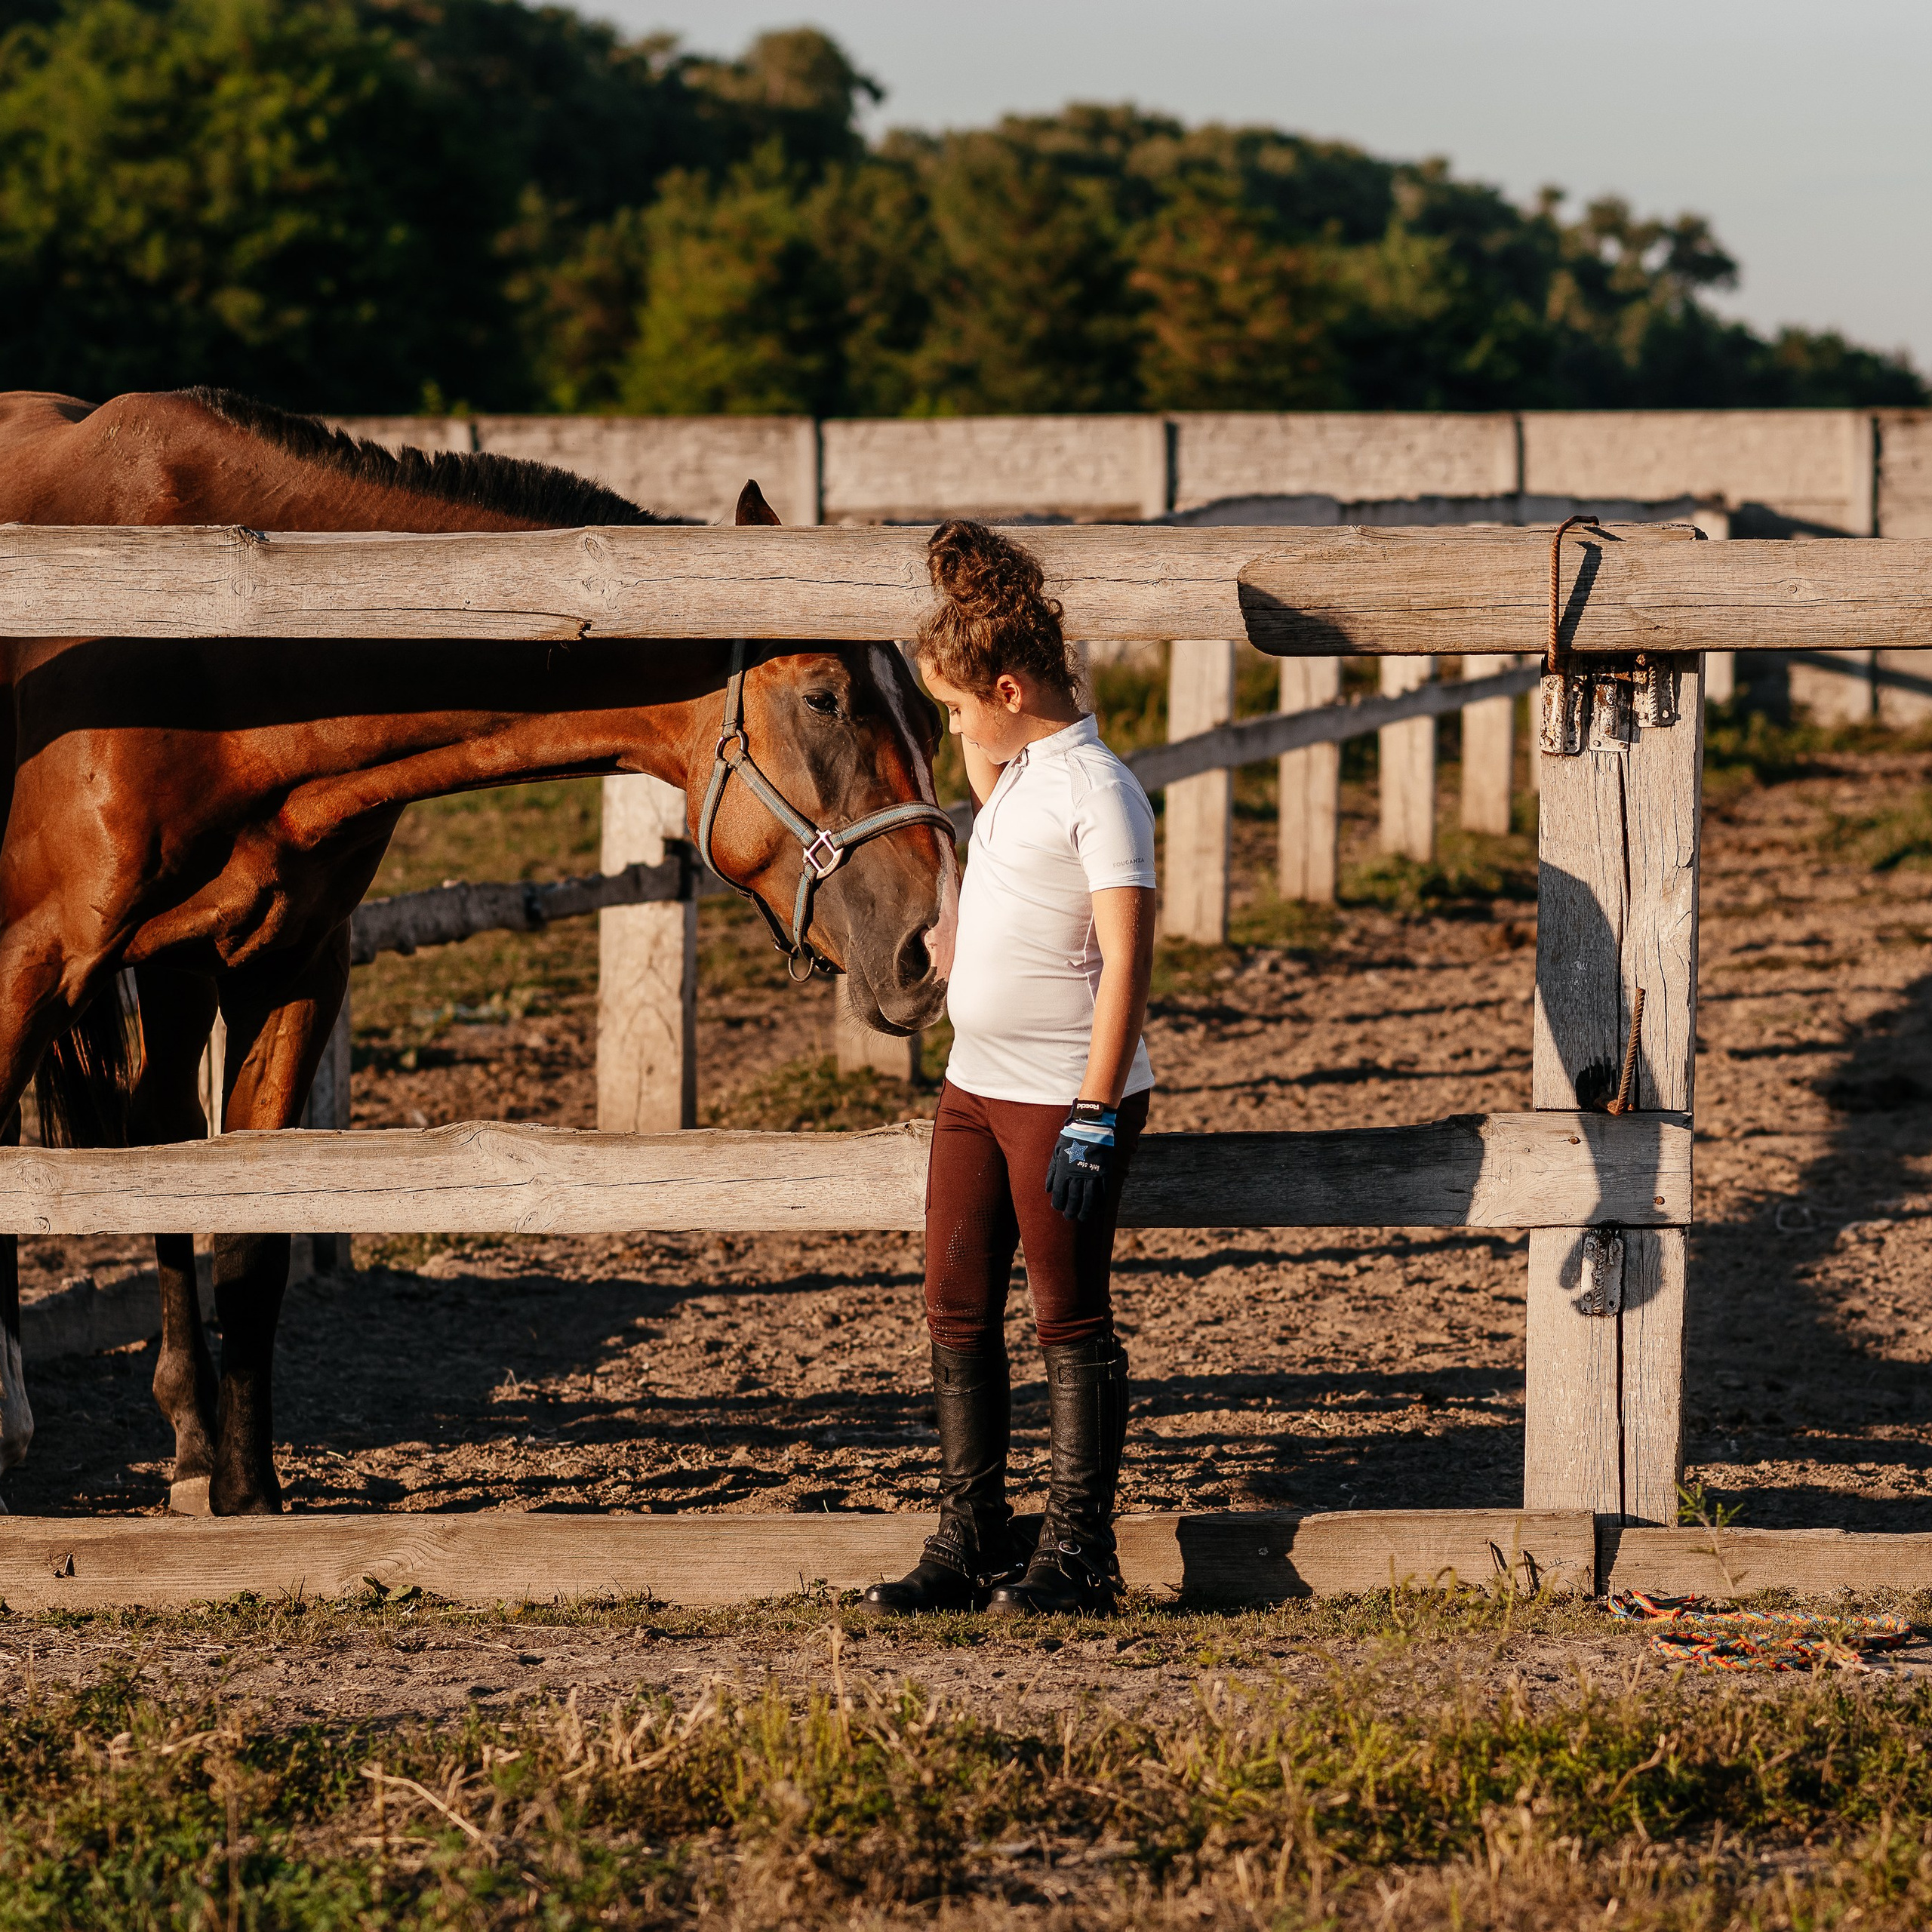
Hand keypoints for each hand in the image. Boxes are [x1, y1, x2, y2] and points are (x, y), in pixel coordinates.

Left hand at [1046, 1102, 1117, 1222]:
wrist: (1090, 1125)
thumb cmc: (1071, 1137)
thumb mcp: (1056, 1153)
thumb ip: (1052, 1172)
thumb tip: (1048, 1189)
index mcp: (1063, 1171)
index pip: (1059, 1194)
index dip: (1058, 1204)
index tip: (1058, 1208)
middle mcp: (1077, 1175)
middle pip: (1073, 1200)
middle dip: (1071, 1211)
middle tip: (1070, 1217)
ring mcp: (1092, 1174)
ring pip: (1088, 1199)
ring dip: (1085, 1211)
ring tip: (1083, 1217)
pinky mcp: (1104, 1172)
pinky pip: (1103, 1192)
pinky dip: (1101, 1202)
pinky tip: (1098, 1209)